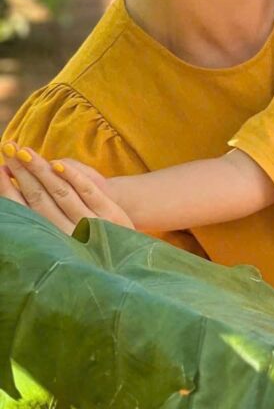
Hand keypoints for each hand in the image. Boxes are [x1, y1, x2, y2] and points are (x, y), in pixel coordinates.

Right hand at [1, 143, 133, 233]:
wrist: (124, 258)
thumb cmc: (85, 244)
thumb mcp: (61, 237)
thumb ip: (42, 215)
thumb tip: (17, 188)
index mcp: (51, 240)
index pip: (25, 211)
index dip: (9, 191)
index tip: (0, 170)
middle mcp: (65, 234)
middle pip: (39, 198)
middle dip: (22, 173)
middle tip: (8, 150)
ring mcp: (89, 222)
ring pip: (60, 191)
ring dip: (41, 170)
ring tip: (25, 151)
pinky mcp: (109, 213)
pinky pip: (87, 191)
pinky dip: (72, 176)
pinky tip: (57, 163)